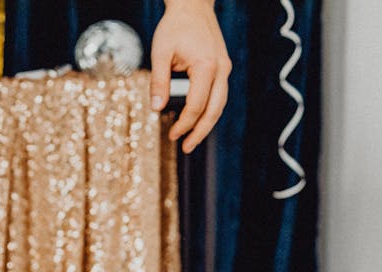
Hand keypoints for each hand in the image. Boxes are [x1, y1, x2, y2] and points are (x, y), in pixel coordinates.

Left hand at [150, 0, 231, 152]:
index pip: (196, 105)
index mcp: (206, 66)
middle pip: (214, 109)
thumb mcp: (160, 53)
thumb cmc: (175, 27)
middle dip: (200, 131)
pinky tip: (197, 119)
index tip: (172, 135)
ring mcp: (224, 68)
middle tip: (187, 148)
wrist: (192, 6)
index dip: (184, 124)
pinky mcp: (222, 67)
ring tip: (192, 139)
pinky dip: (209, 109)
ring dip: (206, 123)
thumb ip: (158, 82)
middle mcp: (221, 69)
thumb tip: (156, 109)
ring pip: (220, 104)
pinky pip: (219, 94)